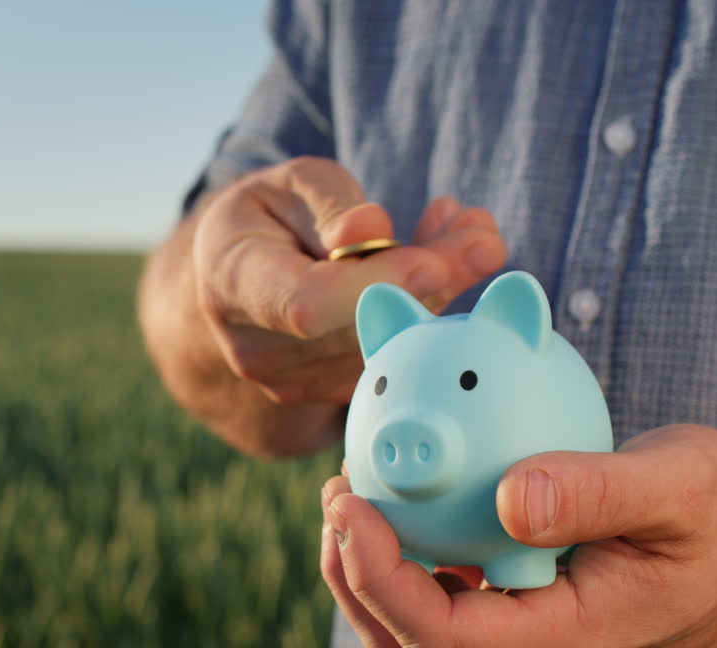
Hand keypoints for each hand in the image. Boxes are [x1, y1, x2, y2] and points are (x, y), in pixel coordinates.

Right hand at [192, 156, 504, 406]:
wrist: (230, 277)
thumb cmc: (267, 215)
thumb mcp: (289, 183)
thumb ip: (331, 204)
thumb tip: (371, 230)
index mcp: (233, 284)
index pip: (306, 303)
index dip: (374, 287)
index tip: (433, 263)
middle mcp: (255, 348)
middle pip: (358, 328)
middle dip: (432, 282)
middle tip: (485, 237)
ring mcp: (290, 382)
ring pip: (385, 345)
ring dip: (443, 294)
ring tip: (473, 236)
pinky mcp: (324, 395)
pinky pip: (390, 355)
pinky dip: (427, 313)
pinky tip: (445, 265)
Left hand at [320, 424, 716, 647]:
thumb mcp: (681, 484)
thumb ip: (596, 491)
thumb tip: (510, 497)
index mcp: (571, 639)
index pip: (441, 634)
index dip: (376, 576)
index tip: (350, 502)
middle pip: (409, 646)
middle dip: (352, 577)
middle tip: (338, 492)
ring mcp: (528, 647)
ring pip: (416, 637)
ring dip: (368, 574)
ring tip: (353, 496)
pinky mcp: (523, 622)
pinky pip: (443, 608)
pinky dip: (404, 565)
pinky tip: (404, 506)